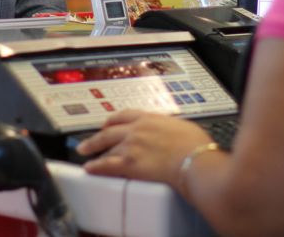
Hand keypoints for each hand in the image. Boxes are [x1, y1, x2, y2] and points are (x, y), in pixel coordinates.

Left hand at [77, 109, 211, 186]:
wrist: (195, 160)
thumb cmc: (196, 146)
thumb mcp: (183, 127)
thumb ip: (170, 128)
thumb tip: (174, 134)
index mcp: (150, 118)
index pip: (125, 115)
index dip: (113, 119)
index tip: (108, 123)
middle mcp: (137, 129)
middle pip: (110, 130)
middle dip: (97, 136)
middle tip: (88, 141)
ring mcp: (131, 145)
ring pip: (107, 148)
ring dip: (96, 152)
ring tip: (88, 156)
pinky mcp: (129, 164)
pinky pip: (107, 165)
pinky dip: (97, 167)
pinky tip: (90, 169)